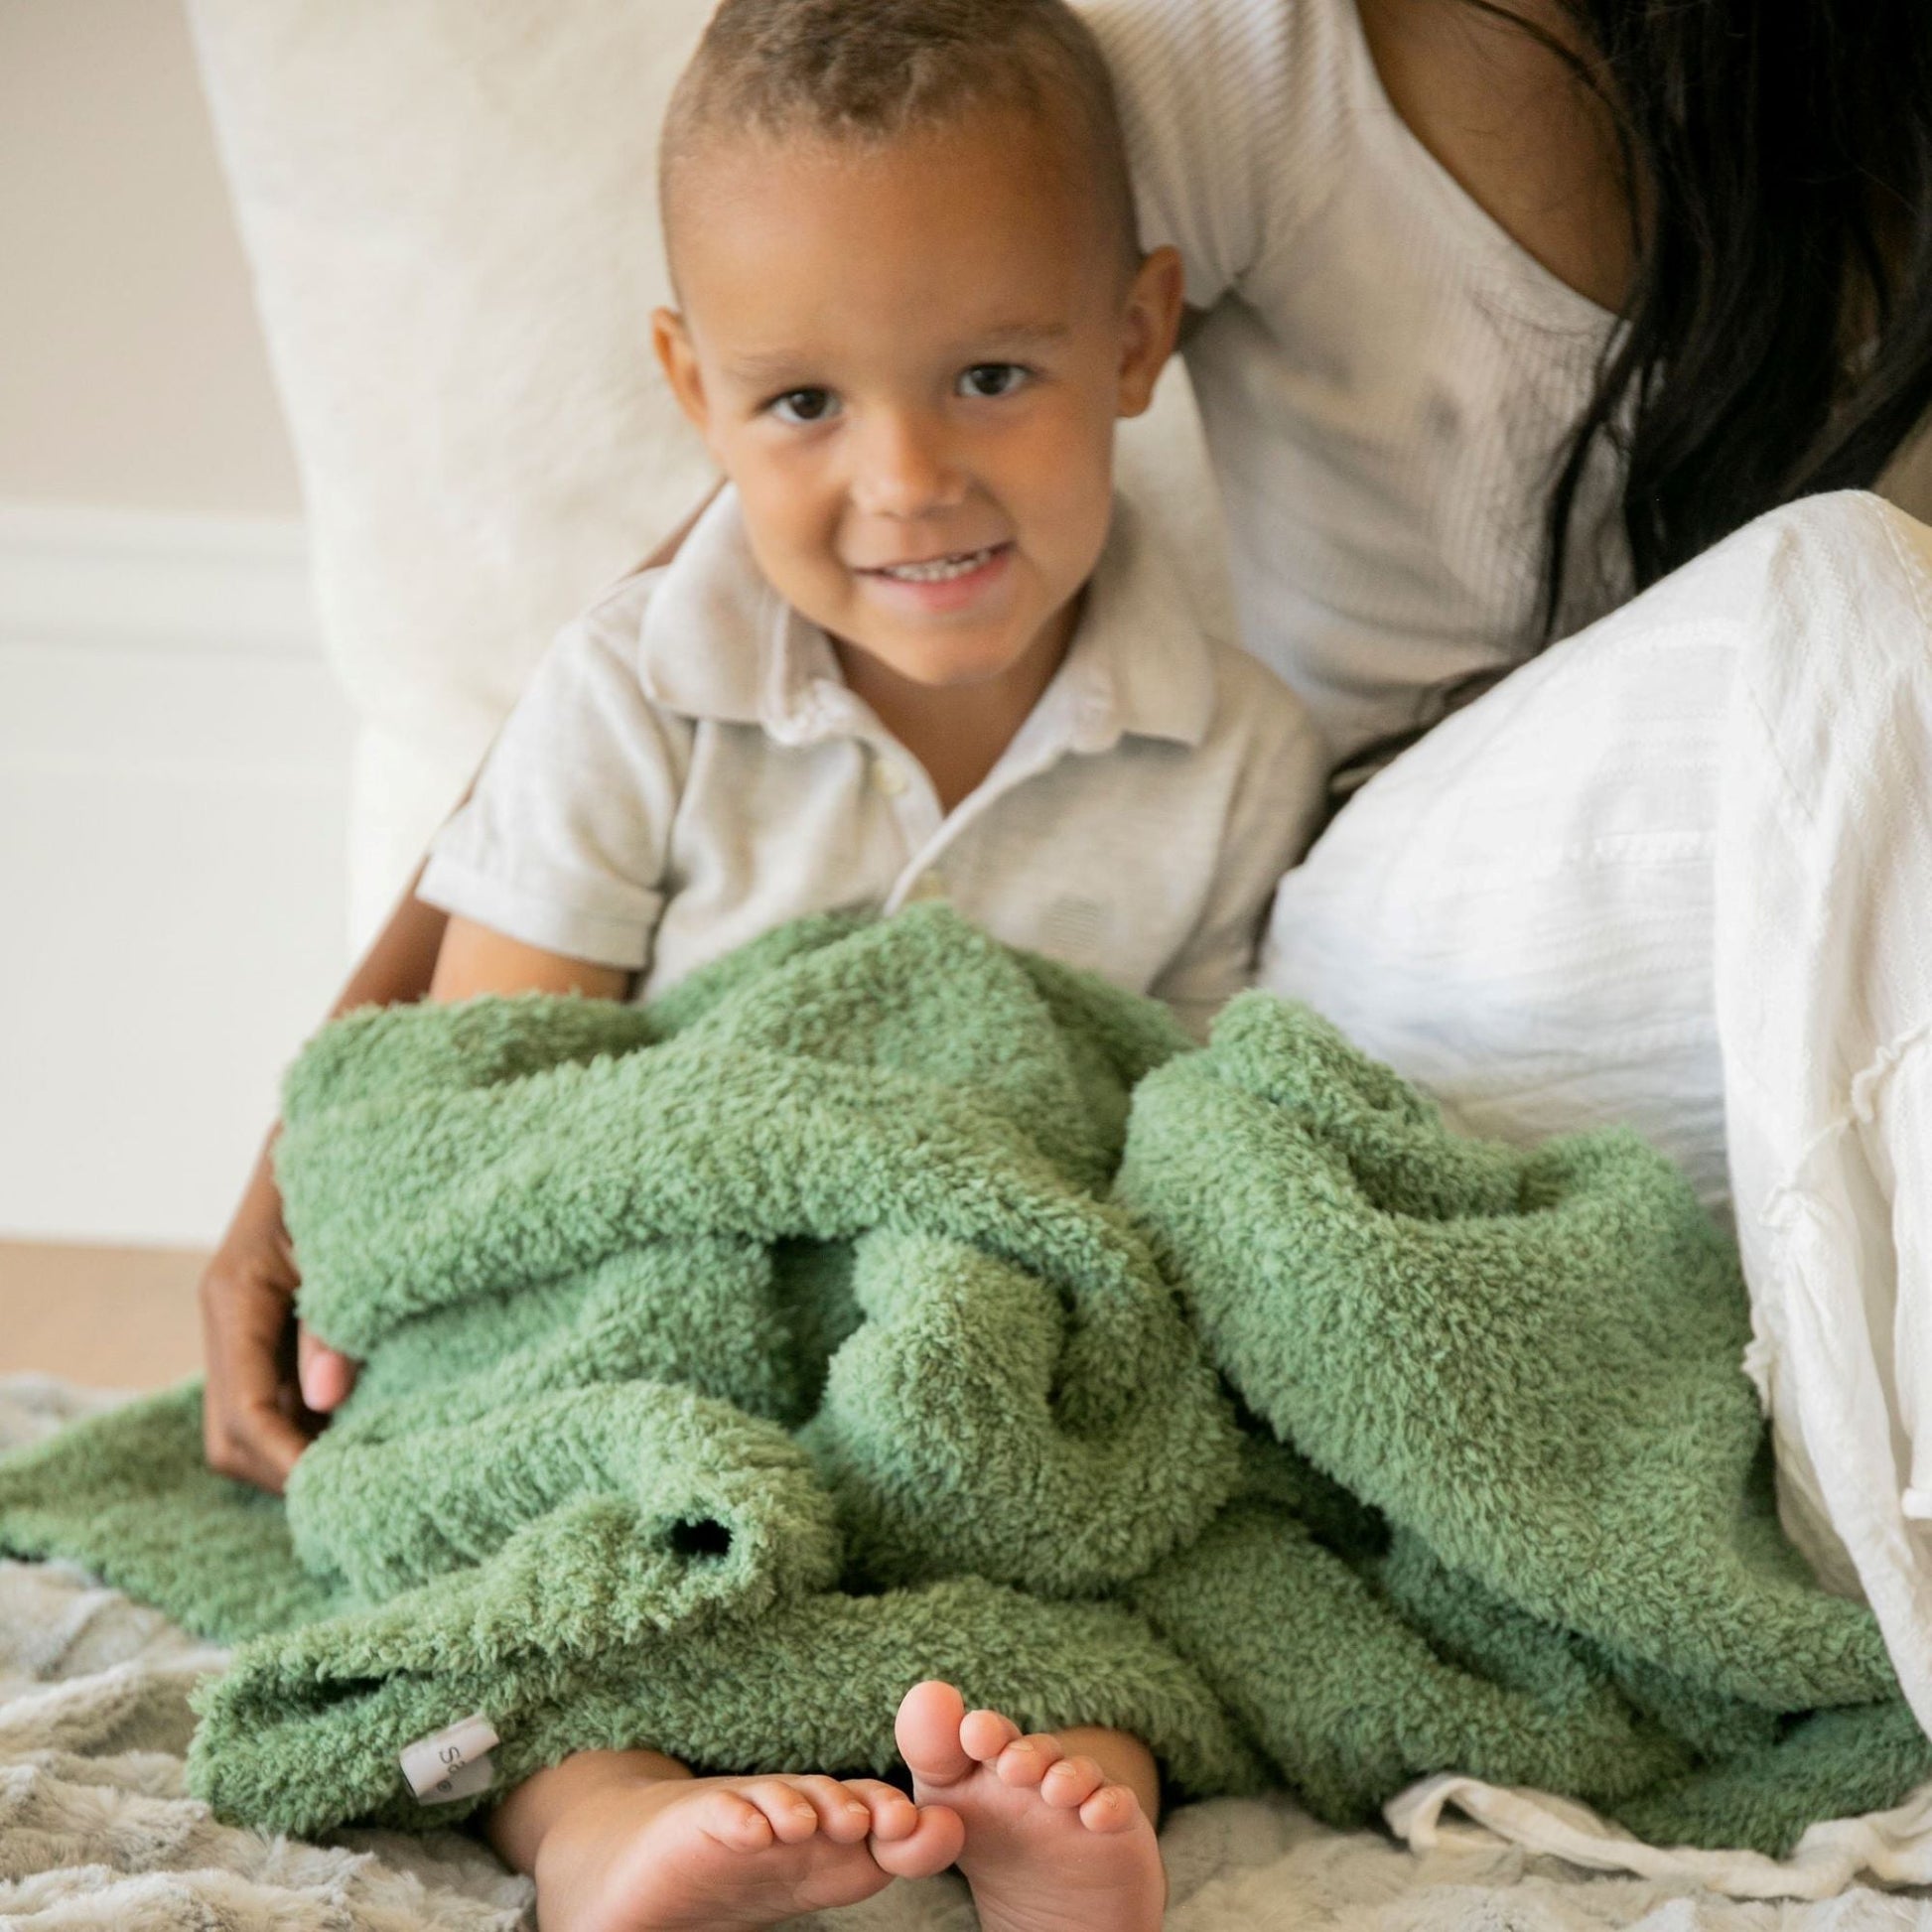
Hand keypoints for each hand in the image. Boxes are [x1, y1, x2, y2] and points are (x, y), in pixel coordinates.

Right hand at [197, 1130, 359, 1494]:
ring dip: (300, 1455)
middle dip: (289, 1474)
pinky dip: (311, 1426)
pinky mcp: (273, 1324)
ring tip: (370, 1474)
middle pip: (233, 1436)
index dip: (287, 1462)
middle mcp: (227, 1317)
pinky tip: (364, 1433)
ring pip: (251, 1423)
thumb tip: (325, 1398)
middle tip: (363, 1499)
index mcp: (235, 1295)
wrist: (346, 1115)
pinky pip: (275, 1395)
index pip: (243, 1412)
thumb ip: (337, 1314)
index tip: (340, 1494)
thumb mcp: (347, 1234)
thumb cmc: (351, 1163)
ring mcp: (246, 1325)